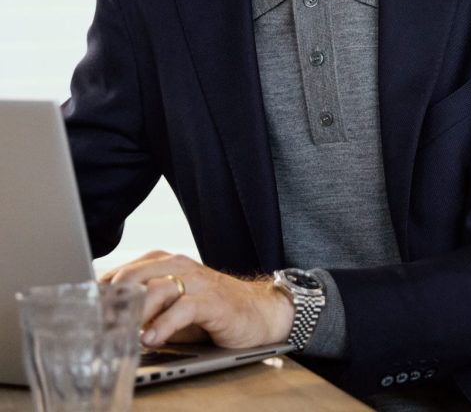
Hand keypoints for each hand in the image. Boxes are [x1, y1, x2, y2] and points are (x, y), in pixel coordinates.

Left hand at [101, 250, 293, 349]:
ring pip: (156, 289)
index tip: (82, 313)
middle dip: (112, 301)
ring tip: (119, 334)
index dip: (100, 291)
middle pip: (134, 276)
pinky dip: (164, 324)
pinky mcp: (212, 300)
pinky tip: (151, 338)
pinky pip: (183, 307)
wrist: (257, 312)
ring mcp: (196, 281)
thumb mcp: (170, 307)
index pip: (123, 271)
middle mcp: (178, 266)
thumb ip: (142, 307)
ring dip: (134, 313)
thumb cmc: (208, 311)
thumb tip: (102, 320)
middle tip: (95, 325)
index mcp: (164, 263)